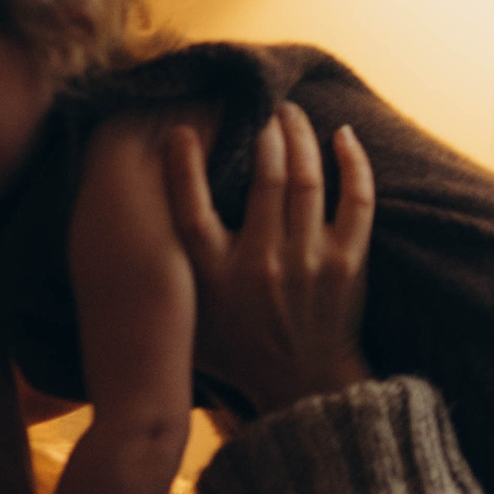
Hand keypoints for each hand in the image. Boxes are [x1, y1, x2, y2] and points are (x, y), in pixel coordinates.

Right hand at [164, 103, 375, 418]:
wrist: (303, 387)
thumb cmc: (239, 350)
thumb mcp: (189, 321)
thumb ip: (169, 279)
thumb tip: (137, 232)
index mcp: (215, 278)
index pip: (192, 209)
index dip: (184, 165)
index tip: (181, 128)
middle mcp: (261, 265)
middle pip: (262, 178)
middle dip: (262, 131)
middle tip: (260, 106)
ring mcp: (308, 262)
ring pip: (305, 179)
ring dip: (299, 136)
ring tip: (291, 113)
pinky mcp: (348, 263)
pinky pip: (356, 200)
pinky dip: (352, 162)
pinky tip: (343, 135)